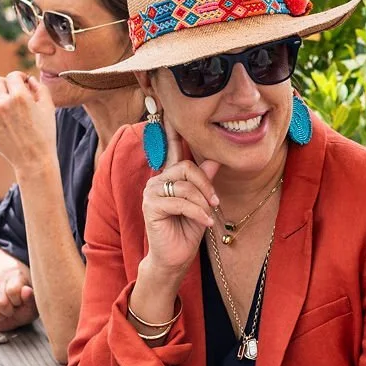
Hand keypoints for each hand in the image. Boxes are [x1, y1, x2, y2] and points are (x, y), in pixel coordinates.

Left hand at [0, 72, 56, 177]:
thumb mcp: (49, 107)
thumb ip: (39, 87)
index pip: (12, 76)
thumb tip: (28, 80)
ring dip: (3, 104)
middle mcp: (2, 104)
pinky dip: (0, 120)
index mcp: (19, 97)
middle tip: (13, 92)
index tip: (23, 83)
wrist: (34, 160)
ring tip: (17, 120)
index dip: (19, 77)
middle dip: (4, 84)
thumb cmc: (45, 133)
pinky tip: (12, 130)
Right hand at [0, 265, 38, 331]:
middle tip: (14, 309)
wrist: (14, 296)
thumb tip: (26, 290)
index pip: (12, 290)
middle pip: (0, 303)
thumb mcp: (34, 301)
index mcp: (16, 275)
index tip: (20, 302)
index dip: (17, 301)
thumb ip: (31, 298)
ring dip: (1, 315)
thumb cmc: (26, 300)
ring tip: (7, 310)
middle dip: (8, 311)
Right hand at [139, 116, 220, 283]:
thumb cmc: (188, 229)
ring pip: (185, 186)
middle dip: (206, 186)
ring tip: (208, 216)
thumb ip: (205, 181)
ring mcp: (151, 192)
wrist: (176, 257)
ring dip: (202, 203)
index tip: (171, 108)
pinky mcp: (151, 206)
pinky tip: (204, 223)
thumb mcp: (203, 202)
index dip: (172, 128)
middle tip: (215, 203)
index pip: (173, 147)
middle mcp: (158, 179)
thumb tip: (215, 159)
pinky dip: (197, 213)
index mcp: (171, 175)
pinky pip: (180, 202)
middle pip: (187, 167)